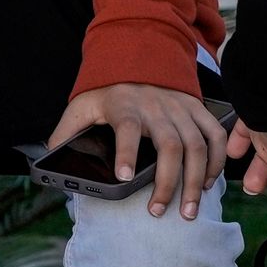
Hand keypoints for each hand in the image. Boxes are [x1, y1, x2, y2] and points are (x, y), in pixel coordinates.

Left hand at [54, 81, 224, 220]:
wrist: (139, 55)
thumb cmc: (108, 91)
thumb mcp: (82, 105)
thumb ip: (65, 131)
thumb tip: (48, 157)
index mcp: (125, 106)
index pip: (127, 128)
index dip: (126, 152)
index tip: (123, 177)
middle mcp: (156, 107)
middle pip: (170, 146)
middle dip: (168, 183)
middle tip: (159, 212)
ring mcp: (180, 108)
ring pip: (196, 145)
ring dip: (196, 180)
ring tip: (189, 210)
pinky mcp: (197, 109)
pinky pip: (215, 136)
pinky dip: (217, 161)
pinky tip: (209, 183)